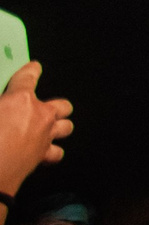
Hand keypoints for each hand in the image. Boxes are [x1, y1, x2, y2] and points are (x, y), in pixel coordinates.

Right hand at [0, 62, 73, 194]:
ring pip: (66, 127)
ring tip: (48, 127)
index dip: (31, 70)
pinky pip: (57, 152)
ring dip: (58, 125)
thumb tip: (0, 105)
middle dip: (54, 105)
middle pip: (61, 105)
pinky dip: (52, 151)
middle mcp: (39, 115)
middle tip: (42, 106)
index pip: (28, 77)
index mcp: (20, 100)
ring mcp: (45, 136)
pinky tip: (42, 150)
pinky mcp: (44, 156)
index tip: (33, 67)